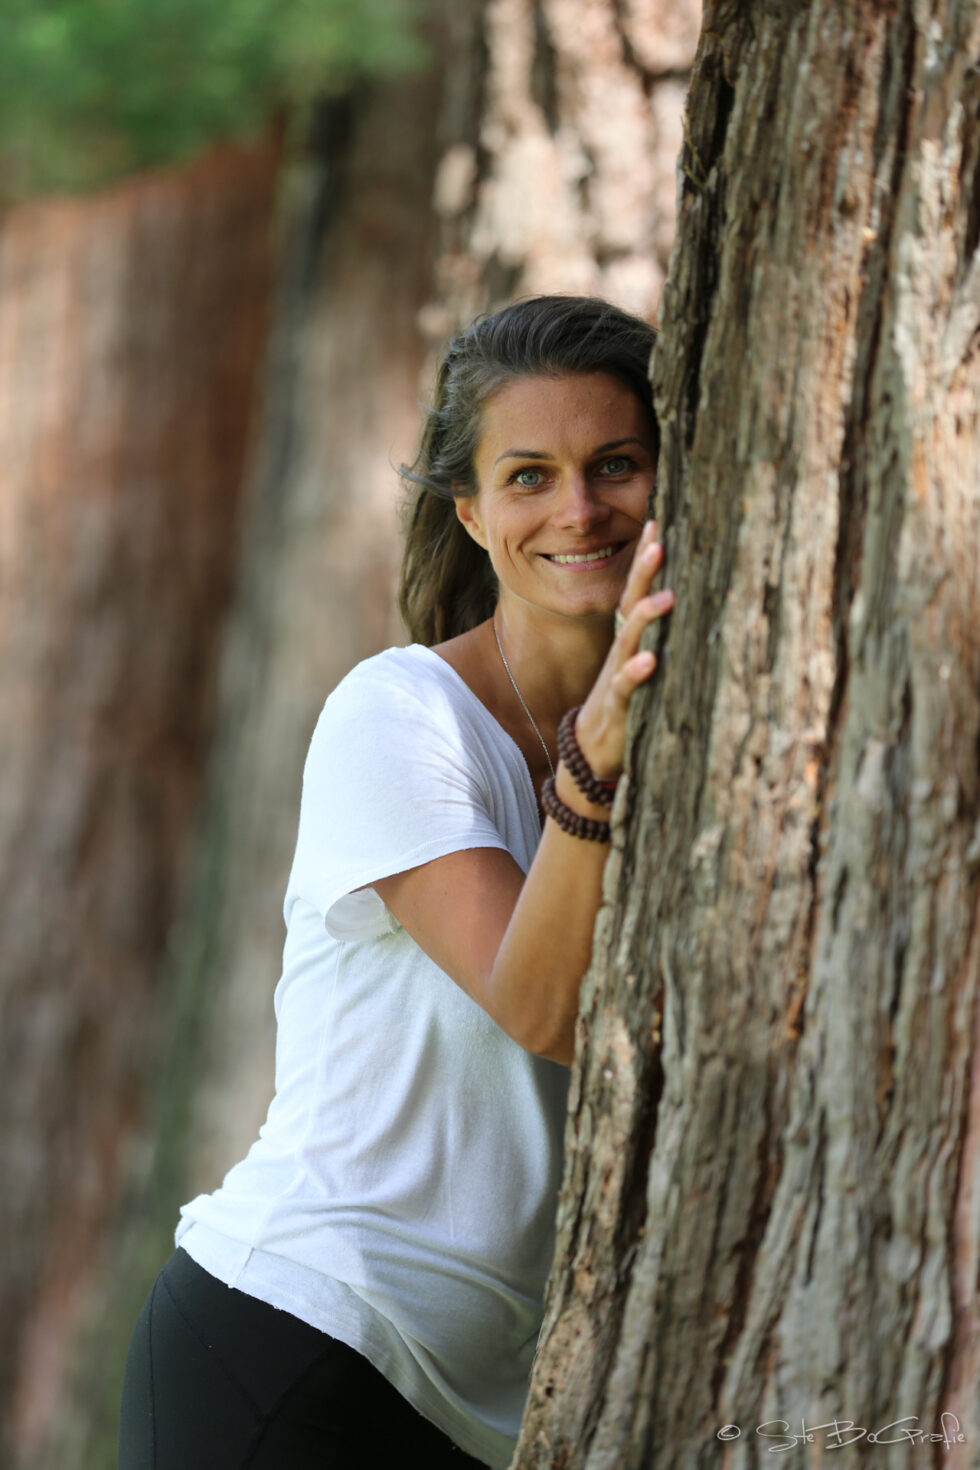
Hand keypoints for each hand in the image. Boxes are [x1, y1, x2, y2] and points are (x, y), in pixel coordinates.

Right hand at [574, 520, 673, 778]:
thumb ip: (657, 638)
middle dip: (643, 574)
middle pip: (630, 605)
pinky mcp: (617, 707)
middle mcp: (621, 652)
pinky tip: (650, 660)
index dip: (644, 561)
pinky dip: (636, 672)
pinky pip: (626, 687)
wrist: (592, 752)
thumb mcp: (642, 666)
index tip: (656, 524)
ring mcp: (616, 677)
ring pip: (628, 641)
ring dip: (646, 617)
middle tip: (658, 543)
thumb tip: (684, 605)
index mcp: (629, 641)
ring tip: (666, 596)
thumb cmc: (625, 704)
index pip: (635, 592)